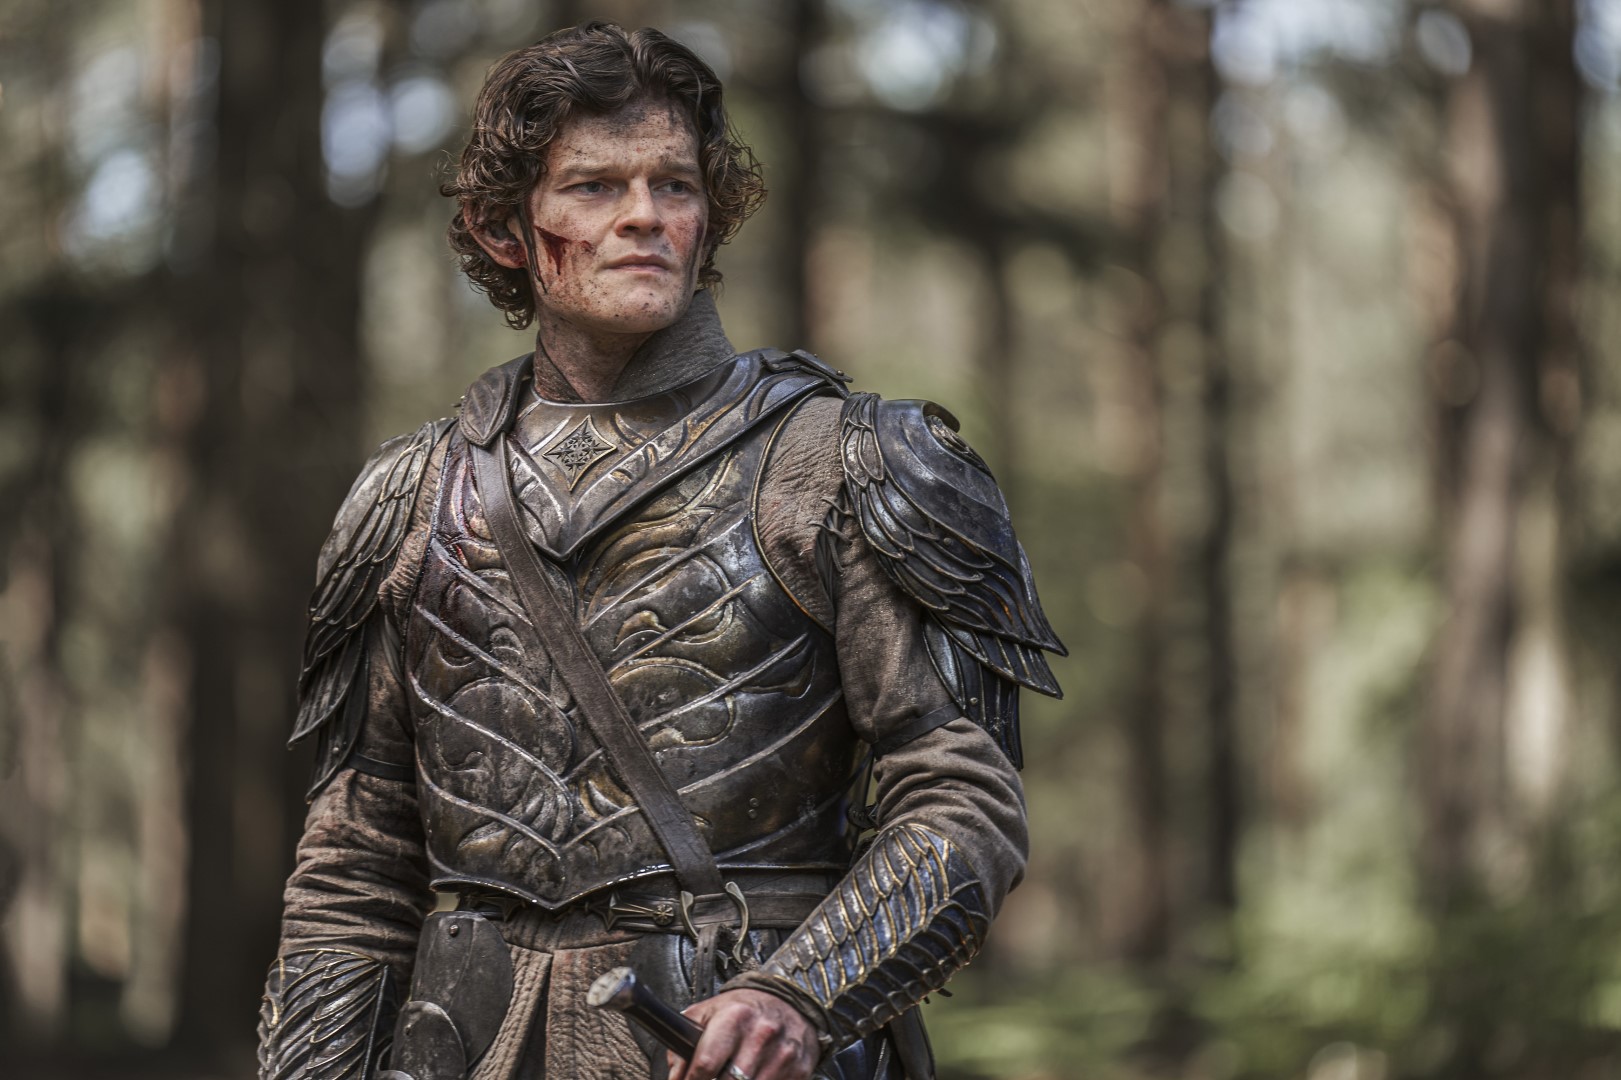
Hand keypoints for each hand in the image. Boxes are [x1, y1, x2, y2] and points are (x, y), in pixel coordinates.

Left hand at [666, 988, 819, 1079]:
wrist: (789, 1001)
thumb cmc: (745, 1009)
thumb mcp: (708, 1013)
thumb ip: (683, 1044)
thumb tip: (676, 1077)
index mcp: (735, 1017)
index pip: (705, 1064)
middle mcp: (761, 1034)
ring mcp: (782, 1054)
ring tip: (733, 1076)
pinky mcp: (798, 1069)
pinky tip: (754, 1076)